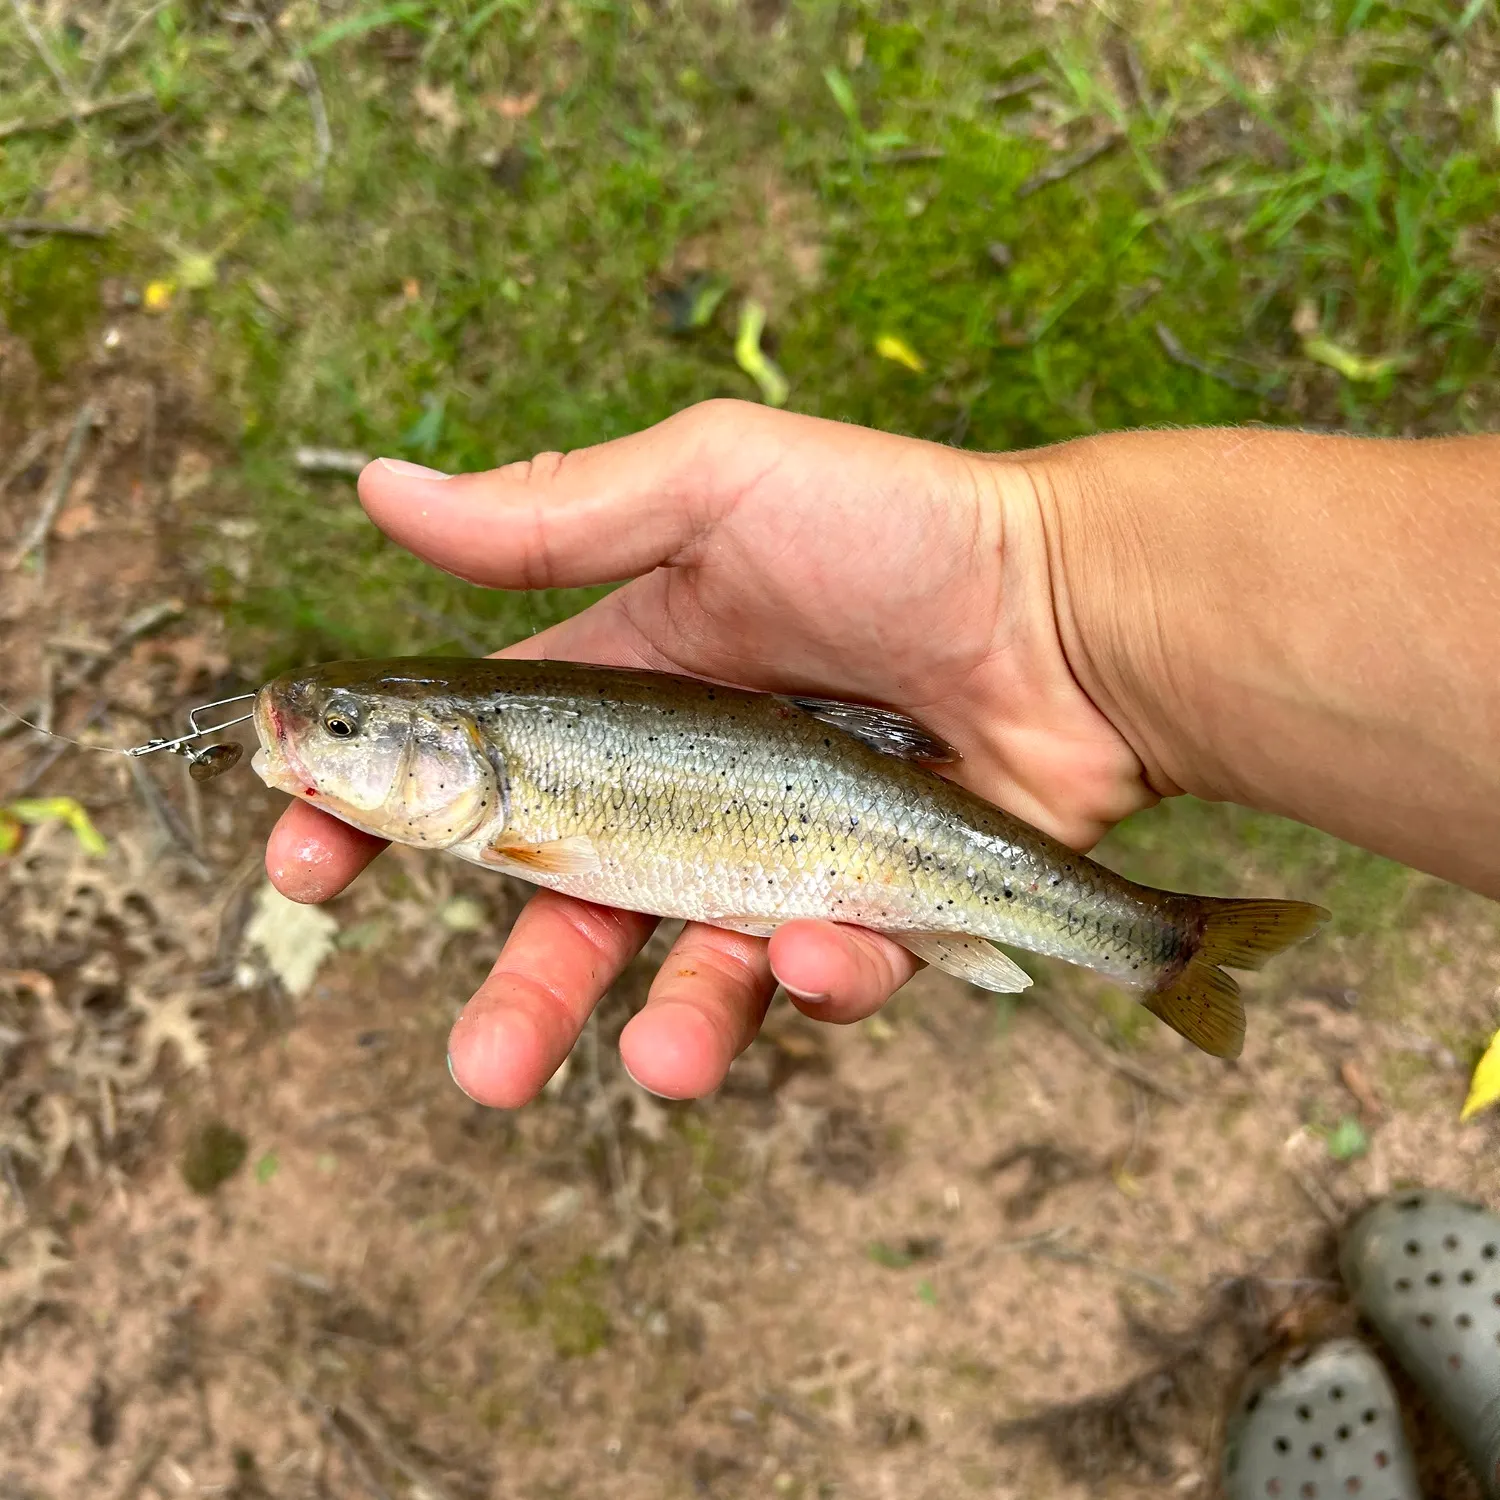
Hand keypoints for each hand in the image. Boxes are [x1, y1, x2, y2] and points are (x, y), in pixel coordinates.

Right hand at [265, 400, 1156, 1105]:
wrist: (1074, 610)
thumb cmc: (900, 530)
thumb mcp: (716, 490)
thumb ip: (554, 515)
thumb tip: (378, 489)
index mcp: (628, 690)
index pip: (478, 774)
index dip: (387, 826)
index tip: (307, 870)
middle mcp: (687, 787)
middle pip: (573, 914)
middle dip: (518, 994)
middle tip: (479, 1066)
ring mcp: (780, 859)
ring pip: (690, 975)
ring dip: (662, 1031)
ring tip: (655, 1063)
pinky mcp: (874, 912)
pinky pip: (822, 977)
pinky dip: (815, 977)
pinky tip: (828, 942)